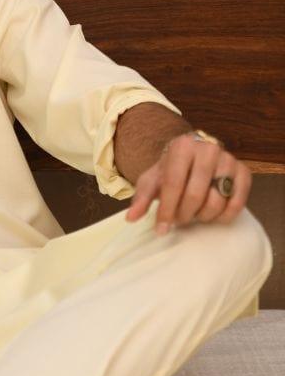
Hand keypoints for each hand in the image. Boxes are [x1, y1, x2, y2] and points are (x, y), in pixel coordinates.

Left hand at [125, 132, 251, 234]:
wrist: (192, 157)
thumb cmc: (170, 171)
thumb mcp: (151, 180)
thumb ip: (141, 198)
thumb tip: (130, 218)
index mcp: (182, 147)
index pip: (174, 184)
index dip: (167, 210)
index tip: (161, 229)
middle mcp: (208, 148)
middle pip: (196, 195)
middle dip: (184, 215)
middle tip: (178, 220)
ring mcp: (229, 159)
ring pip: (216, 201)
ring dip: (202, 216)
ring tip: (193, 213)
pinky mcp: (244, 172)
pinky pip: (236, 204)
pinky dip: (223, 216)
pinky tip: (211, 215)